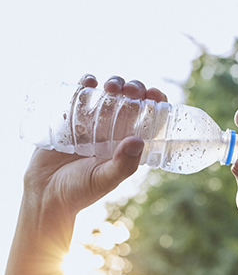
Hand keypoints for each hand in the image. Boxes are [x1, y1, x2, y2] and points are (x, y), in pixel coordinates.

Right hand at [23, 74, 167, 223]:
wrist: (43, 193)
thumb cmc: (78, 191)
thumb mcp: (104, 180)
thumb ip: (122, 165)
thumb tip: (138, 140)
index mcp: (128, 143)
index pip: (149, 118)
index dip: (156, 102)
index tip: (155, 94)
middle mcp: (114, 130)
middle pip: (131, 101)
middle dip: (135, 89)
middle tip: (131, 91)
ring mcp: (92, 122)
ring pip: (109, 94)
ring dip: (115, 83)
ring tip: (111, 88)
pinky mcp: (70, 116)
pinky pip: (81, 94)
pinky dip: (87, 82)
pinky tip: (90, 81)